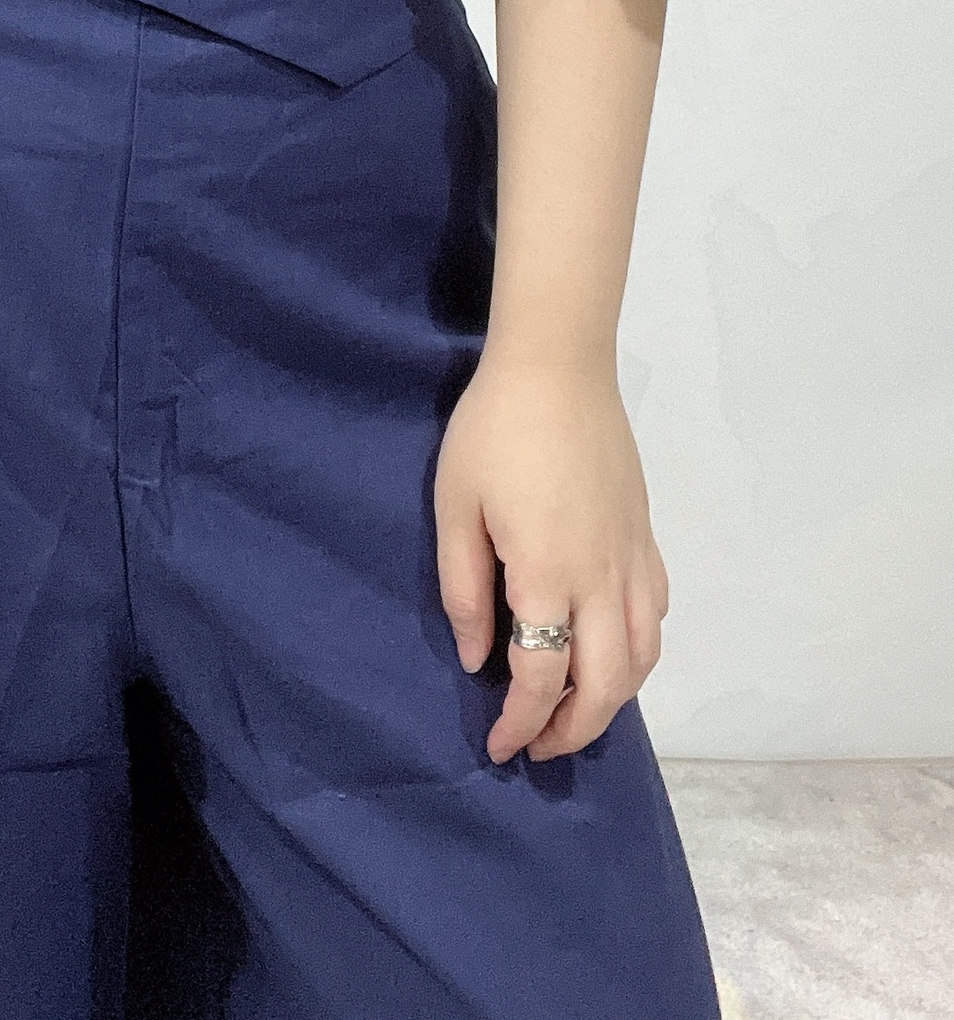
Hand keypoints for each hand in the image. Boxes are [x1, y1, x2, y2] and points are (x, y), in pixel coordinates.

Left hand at [433, 352, 668, 761]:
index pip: (542, 678)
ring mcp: (633, 558)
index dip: (521, 723)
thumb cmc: (494, 432)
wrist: (558, 366)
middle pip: (605, 685)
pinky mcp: (646, 535)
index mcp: (549, 577)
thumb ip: (465, 589)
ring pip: (643, 658)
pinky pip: (657, 615)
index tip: (498, 747)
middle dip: (572, 730)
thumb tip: (477, 660)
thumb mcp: (456, 507)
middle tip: (536, 746)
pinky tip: (612, 647)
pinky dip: (639, 651)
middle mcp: (603, 580)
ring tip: (575, 710)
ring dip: (612, 699)